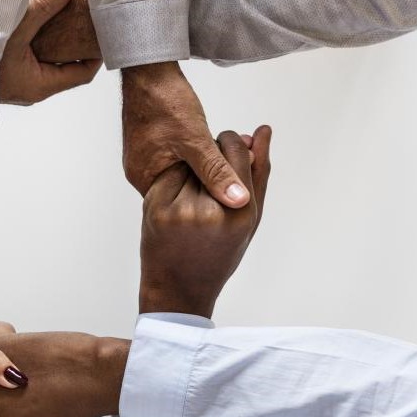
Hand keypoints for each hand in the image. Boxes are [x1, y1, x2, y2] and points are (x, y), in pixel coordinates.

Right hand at [0, 0, 101, 105]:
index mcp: (41, 85)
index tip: (100, 32)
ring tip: (63, 19)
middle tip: (84, 22)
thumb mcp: (13, 34)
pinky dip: (36, 44)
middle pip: (66, 67)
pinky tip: (33, 25)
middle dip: (75, 45)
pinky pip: (28, 60)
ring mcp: (18, 84)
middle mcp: (32, 88)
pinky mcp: (4, 77)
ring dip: (54, 43)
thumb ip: (40, 9)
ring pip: (46, 63)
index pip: (82, 73)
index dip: (95, 53)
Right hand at [122, 62, 250, 208]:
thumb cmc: (165, 101)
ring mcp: (143, 158)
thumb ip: (216, 171)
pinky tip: (209, 144)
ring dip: (204, 163)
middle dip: (210, 178)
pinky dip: (195, 153)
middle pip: (182, 188)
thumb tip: (238, 200)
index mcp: (144, 178)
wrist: (148, 71)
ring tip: (226, 152)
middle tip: (237, 165)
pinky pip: (176, 158)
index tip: (230, 187)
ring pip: (182, 171)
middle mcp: (140, 172)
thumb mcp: (196, 139)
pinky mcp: (149, 144)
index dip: (208, 196)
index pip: (181, 202)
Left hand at [140, 126, 272, 316]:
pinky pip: (166, 177)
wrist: (178, 287)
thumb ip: (259, 173)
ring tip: (193, 195)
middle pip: (209, 154)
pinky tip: (175, 200)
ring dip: (191, 167)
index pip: (236, 151)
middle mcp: (210, 210)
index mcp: (240, 212)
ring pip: (187, 164)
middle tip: (208, 172)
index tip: (228, 145)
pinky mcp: (154, 208)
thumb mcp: (249, 219)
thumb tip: (263, 130)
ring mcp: (179, 210)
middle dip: (211, 154)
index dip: (231, 142)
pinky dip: (172, 180)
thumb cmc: (220, 252)